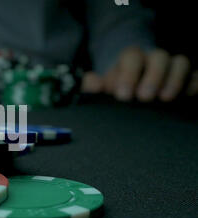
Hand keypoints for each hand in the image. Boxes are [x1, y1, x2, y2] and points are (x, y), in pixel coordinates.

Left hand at [82, 46, 197, 101]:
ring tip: (166, 99)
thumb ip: (93, 86)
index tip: (123, 96)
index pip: (132, 57)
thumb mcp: (102, 88)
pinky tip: (188, 96)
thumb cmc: (116, 90)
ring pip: (180, 62)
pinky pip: (195, 76)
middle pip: (159, 56)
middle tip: (145, 98)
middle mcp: (153, 59)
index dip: (128, 74)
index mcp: (130, 58)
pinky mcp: (187, 79)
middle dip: (153, 76)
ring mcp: (171, 67)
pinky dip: (194, 83)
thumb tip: (92, 82)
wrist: (131, 90)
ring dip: (175, 79)